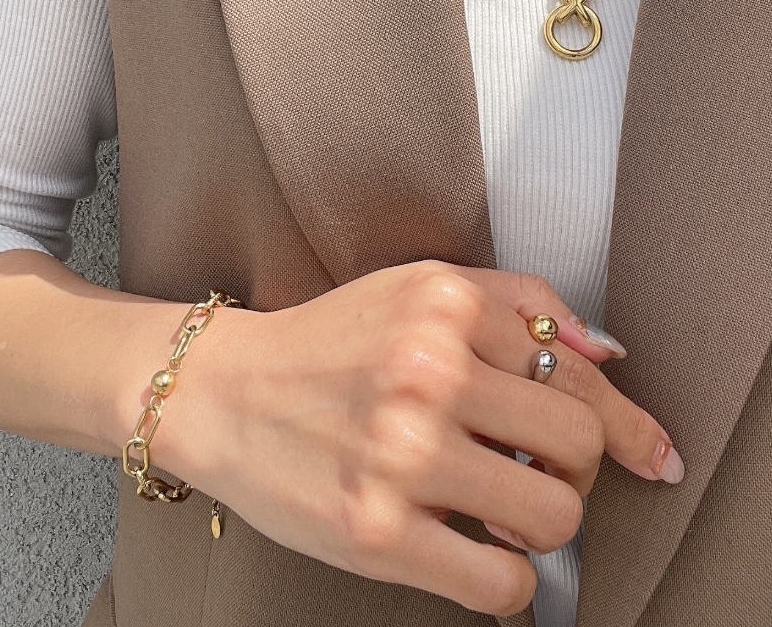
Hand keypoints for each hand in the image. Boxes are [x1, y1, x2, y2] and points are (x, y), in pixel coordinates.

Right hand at [158, 259, 682, 617]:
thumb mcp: (417, 287)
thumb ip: (517, 302)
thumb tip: (606, 354)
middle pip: (579, 441)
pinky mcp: (376, 532)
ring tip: (501, 508)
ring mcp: (401, 454)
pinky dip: (508, 580)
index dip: (624, 419)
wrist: (225, 392)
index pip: (573, 369)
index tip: (648, 451)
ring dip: (542, 523)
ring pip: (554, 515)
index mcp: (444, 306)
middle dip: (576, 467)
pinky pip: (500, 584)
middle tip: (539, 470)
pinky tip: (475, 550)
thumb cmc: (327, 342)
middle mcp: (427, 372)